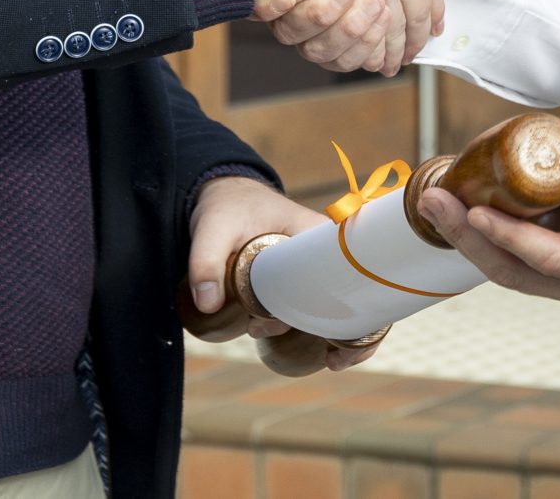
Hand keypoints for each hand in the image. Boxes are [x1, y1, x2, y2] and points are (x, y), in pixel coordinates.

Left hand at [183, 175, 384, 373]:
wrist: (226, 198)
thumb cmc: (227, 208)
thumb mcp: (212, 229)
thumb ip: (205, 262)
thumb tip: (209, 305)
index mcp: (318, 235)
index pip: (351, 274)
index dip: (354, 314)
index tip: (334, 344)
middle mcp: (327, 251)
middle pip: (355, 294)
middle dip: (347, 334)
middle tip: (329, 361)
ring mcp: (319, 266)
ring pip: (343, 304)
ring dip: (337, 335)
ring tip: (322, 360)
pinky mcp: (306, 278)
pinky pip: (325, 304)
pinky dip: (325, 328)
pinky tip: (320, 352)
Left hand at [413, 102, 559, 316]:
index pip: (550, 258)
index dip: (507, 234)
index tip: (473, 208)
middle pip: (516, 274)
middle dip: (468, 238)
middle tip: (435, 198)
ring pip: (518, 276)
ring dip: (475, 243)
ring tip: (442, 204)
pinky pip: (532, 272)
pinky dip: (499, 246)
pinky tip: (477, 215)